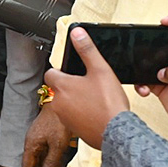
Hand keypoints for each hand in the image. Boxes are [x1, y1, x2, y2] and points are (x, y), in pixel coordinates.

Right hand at [22, 103, 71, 166]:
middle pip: (34, 163)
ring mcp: (40, 138)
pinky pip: (47, 152)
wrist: (61, 103)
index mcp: (31, 144)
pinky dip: (52, 162)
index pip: (27, 166)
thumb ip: (51, 162)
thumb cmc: (58, 122)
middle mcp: (33, 142)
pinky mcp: (47, 135)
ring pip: (42, 158)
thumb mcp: (57, 145)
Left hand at [43, 26, 129, 149]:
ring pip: (65, 103)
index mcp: (60, 85)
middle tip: (89, 86)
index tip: (74, 72)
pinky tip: (96, 113)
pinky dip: (81, 114)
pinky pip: (73, 117)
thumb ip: (87, 50)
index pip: (51, 72)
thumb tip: (77, 33)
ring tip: (94, 99)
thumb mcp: (100, 70)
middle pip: (58, 88)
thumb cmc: (108, 104)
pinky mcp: (72, 129)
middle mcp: (57, 102)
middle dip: (71, 86)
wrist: (116, 134)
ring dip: (75, 100)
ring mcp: (63, 117)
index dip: (62, 70)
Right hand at [136, 14, 167, 122]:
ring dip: (141, 69)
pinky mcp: (162, 88)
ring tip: (144, 77)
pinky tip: (145, 90)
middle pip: (163, 47)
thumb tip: (163, 72)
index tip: (164, 23)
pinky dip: (141, 85)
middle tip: (140, 47)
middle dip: (149, 47)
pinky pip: (145, 82)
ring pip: (150, 64)